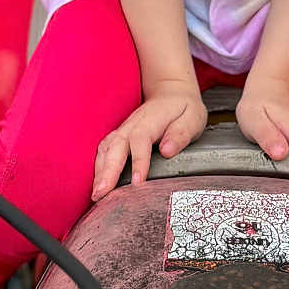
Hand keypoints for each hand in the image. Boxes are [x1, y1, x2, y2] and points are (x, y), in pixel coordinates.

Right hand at [91, 86, 206, 200]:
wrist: (171, 93)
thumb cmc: (182, 108)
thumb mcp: (192, 117)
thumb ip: (181, 134)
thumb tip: (167, 151)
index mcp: (151, 120)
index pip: (141, 140)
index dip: (138, 161)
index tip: (137, 182)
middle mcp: (132, 125)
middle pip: (115, 146)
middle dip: (107, 171)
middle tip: (101, 194)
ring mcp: (123, 130)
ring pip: (105, 149)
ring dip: (99, 171)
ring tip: (96, 195)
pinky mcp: (119, 137)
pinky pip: (104, 151)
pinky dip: (98, 167)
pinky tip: (98, 184)